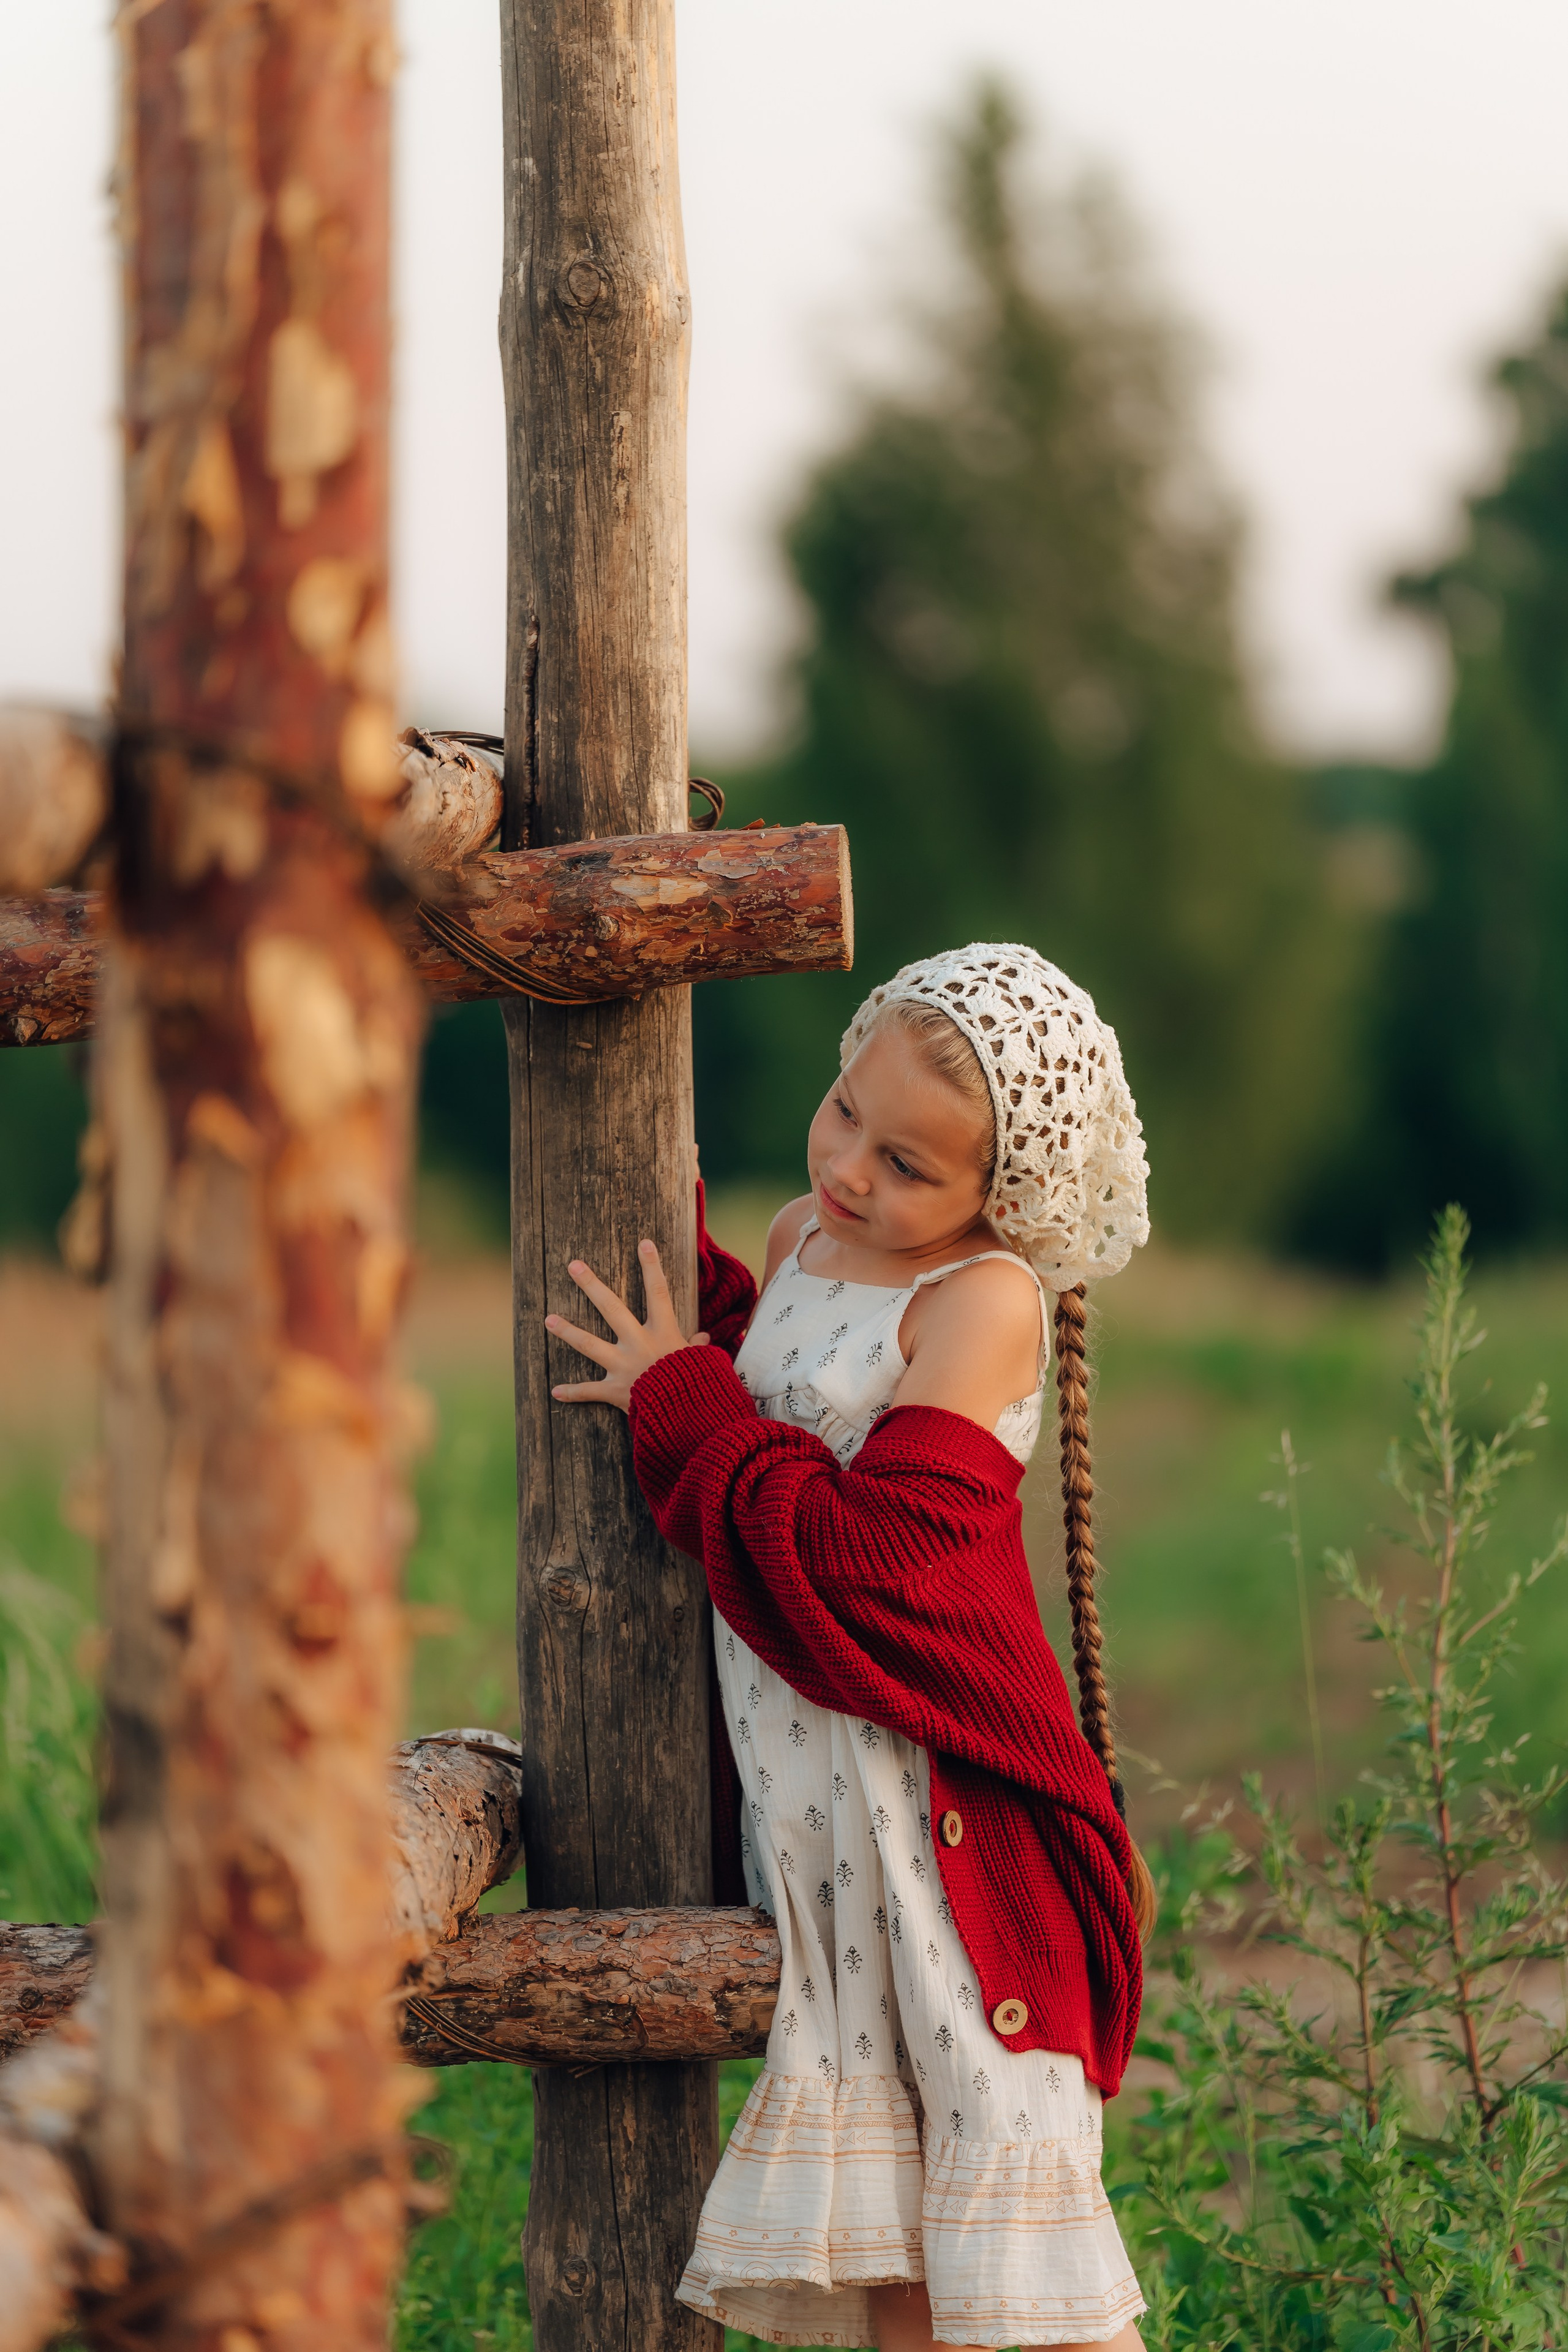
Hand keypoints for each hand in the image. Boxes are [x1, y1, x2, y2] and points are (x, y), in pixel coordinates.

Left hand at [546, 1239, 708, 1412]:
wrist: (689, 1415)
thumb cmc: (697, 1384)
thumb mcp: (700, 1361)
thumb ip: (697, 1347)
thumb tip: (702, 1338)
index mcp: (663, 1333)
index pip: (659, 1292)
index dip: (652, 1266)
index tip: (644, 1243)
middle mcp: (639, 1344)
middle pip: (611, 1308)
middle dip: (591, 1285)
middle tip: (573, 1265)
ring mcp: (624, 1366)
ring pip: (590, 1344)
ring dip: (568, 1331)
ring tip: (548, 1319)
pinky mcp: (615, 1390)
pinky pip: (589, 1391)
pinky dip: (572, 1392)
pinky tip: (555, 1391)